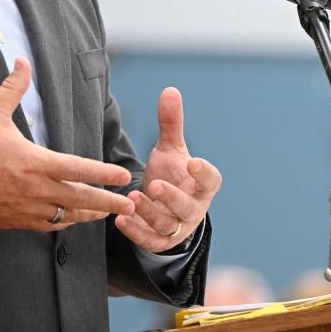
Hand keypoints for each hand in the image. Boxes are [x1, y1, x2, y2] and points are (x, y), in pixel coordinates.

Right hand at [0, 58, 135, 230]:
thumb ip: (13, 88)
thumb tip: (22, 61)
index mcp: (34, 162)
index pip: (78, 168)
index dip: (103, 173)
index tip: (122, 176)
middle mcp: (36, 188)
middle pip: (80, 198)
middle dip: (108, 201)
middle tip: (130, 203)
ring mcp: (27, 208)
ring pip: (67, 215)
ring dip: (90, 214)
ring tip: (109, 213)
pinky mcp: (17, 221)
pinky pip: (48, 225)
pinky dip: (65, 222)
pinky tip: (74, 219)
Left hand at [115, 87, 221, 252]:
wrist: (162, 206)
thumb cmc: (172, 174)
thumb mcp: (171, 150)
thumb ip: (171, 123)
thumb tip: (170, 90)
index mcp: (202, 186)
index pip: (211, 181)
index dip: (204, 173)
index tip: (194, 163)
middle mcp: (193, 209)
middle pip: (188, 207)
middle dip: (172, 197)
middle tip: (155, 185)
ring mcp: (176, 227)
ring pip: (167, 225)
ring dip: (149, 213)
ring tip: (132, 198)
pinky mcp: (159, 241)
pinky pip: (149, 241)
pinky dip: (135, 232)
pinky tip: (120, 219)